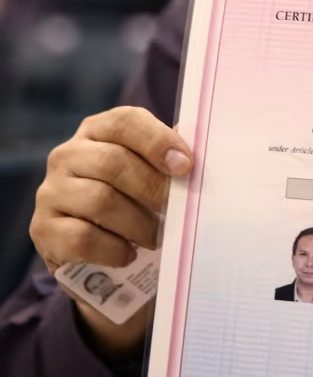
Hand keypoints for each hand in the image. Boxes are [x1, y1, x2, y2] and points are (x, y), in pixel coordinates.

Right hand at [30, 107, 192, 355]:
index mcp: (99, 130)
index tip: (186, 166)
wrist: (99, 253)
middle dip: (153, 189)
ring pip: (101, 201)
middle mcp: (68, 155)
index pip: (126, 122)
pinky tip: (129, 254)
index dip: (158, 141)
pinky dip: (114, 248)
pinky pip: (83, 237)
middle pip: (114, 163)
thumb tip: (205, 151)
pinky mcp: (43, 229)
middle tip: (177, 211)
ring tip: (156, 236)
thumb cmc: (135, 201)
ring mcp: (51, 192)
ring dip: (138, 223)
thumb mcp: (152, 174)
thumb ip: (172, 158)